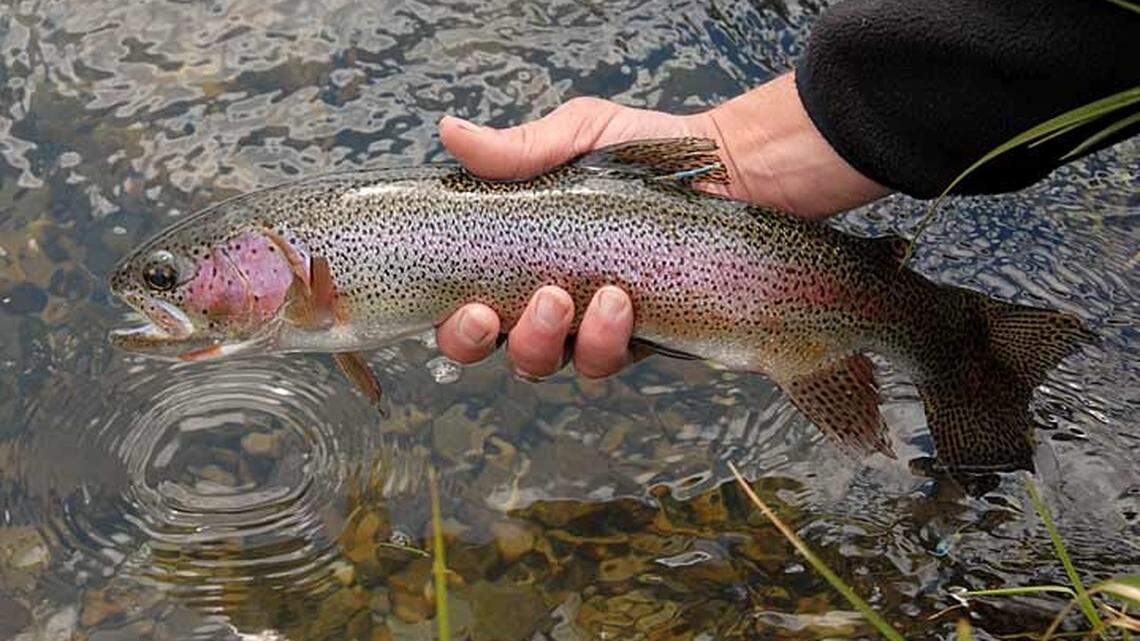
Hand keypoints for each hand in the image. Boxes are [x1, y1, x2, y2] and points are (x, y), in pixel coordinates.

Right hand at [434, 73, 889, 378]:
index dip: (456, 326)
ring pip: (553, 364)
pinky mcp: (638, 339)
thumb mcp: (578, 136)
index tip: (468, 307)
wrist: (727, 169)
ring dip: (554, 340)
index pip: (467, 310)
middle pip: (502, 351)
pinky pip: (609, 361)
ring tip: (580, 296)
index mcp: (518, 260)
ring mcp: (592, 326)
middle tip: (528, 304)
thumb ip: (518, 149)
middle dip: (503, 339)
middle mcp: (548, 302)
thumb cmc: (644, 153)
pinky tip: (622, 301)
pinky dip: (608, 340)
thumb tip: (450, 132)